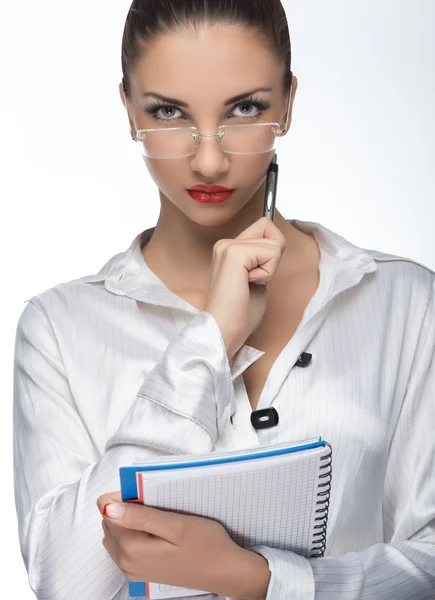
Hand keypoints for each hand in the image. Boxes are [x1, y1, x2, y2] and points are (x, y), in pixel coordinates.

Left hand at [97, 492, 270, 598]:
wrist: (224, 571)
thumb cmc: (206, 545)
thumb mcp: (176, 525)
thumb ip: (140, 516)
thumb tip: (106, 506)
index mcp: (130, 548)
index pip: (106, 508)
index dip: (126, 496)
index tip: (148, 497)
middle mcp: (124, 561)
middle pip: (109, 520)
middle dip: (128, 508)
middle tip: (158, 508)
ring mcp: (130, 569)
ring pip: (115, 532)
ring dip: (130, 520)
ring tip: (160, 520)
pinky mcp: (138, 571)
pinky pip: (123, 545)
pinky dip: (134, 533)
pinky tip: (158, 533)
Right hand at [204, 217, 285, 360]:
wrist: (224, 331)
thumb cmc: (239, 314)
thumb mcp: (257, 279)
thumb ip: (263, 260)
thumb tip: (277, 245)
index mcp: (228, 249)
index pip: (264, 228)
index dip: (272, 251)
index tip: (257, 276)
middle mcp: (225, 244)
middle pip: (270, 228)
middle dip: (274, 256)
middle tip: (255, 280)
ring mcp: (228, 246)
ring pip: (274, 242)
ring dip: (270, 268)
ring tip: (250, 285)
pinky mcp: (234, 254)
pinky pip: (271, 252)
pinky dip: (268, 272)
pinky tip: (249, 284)